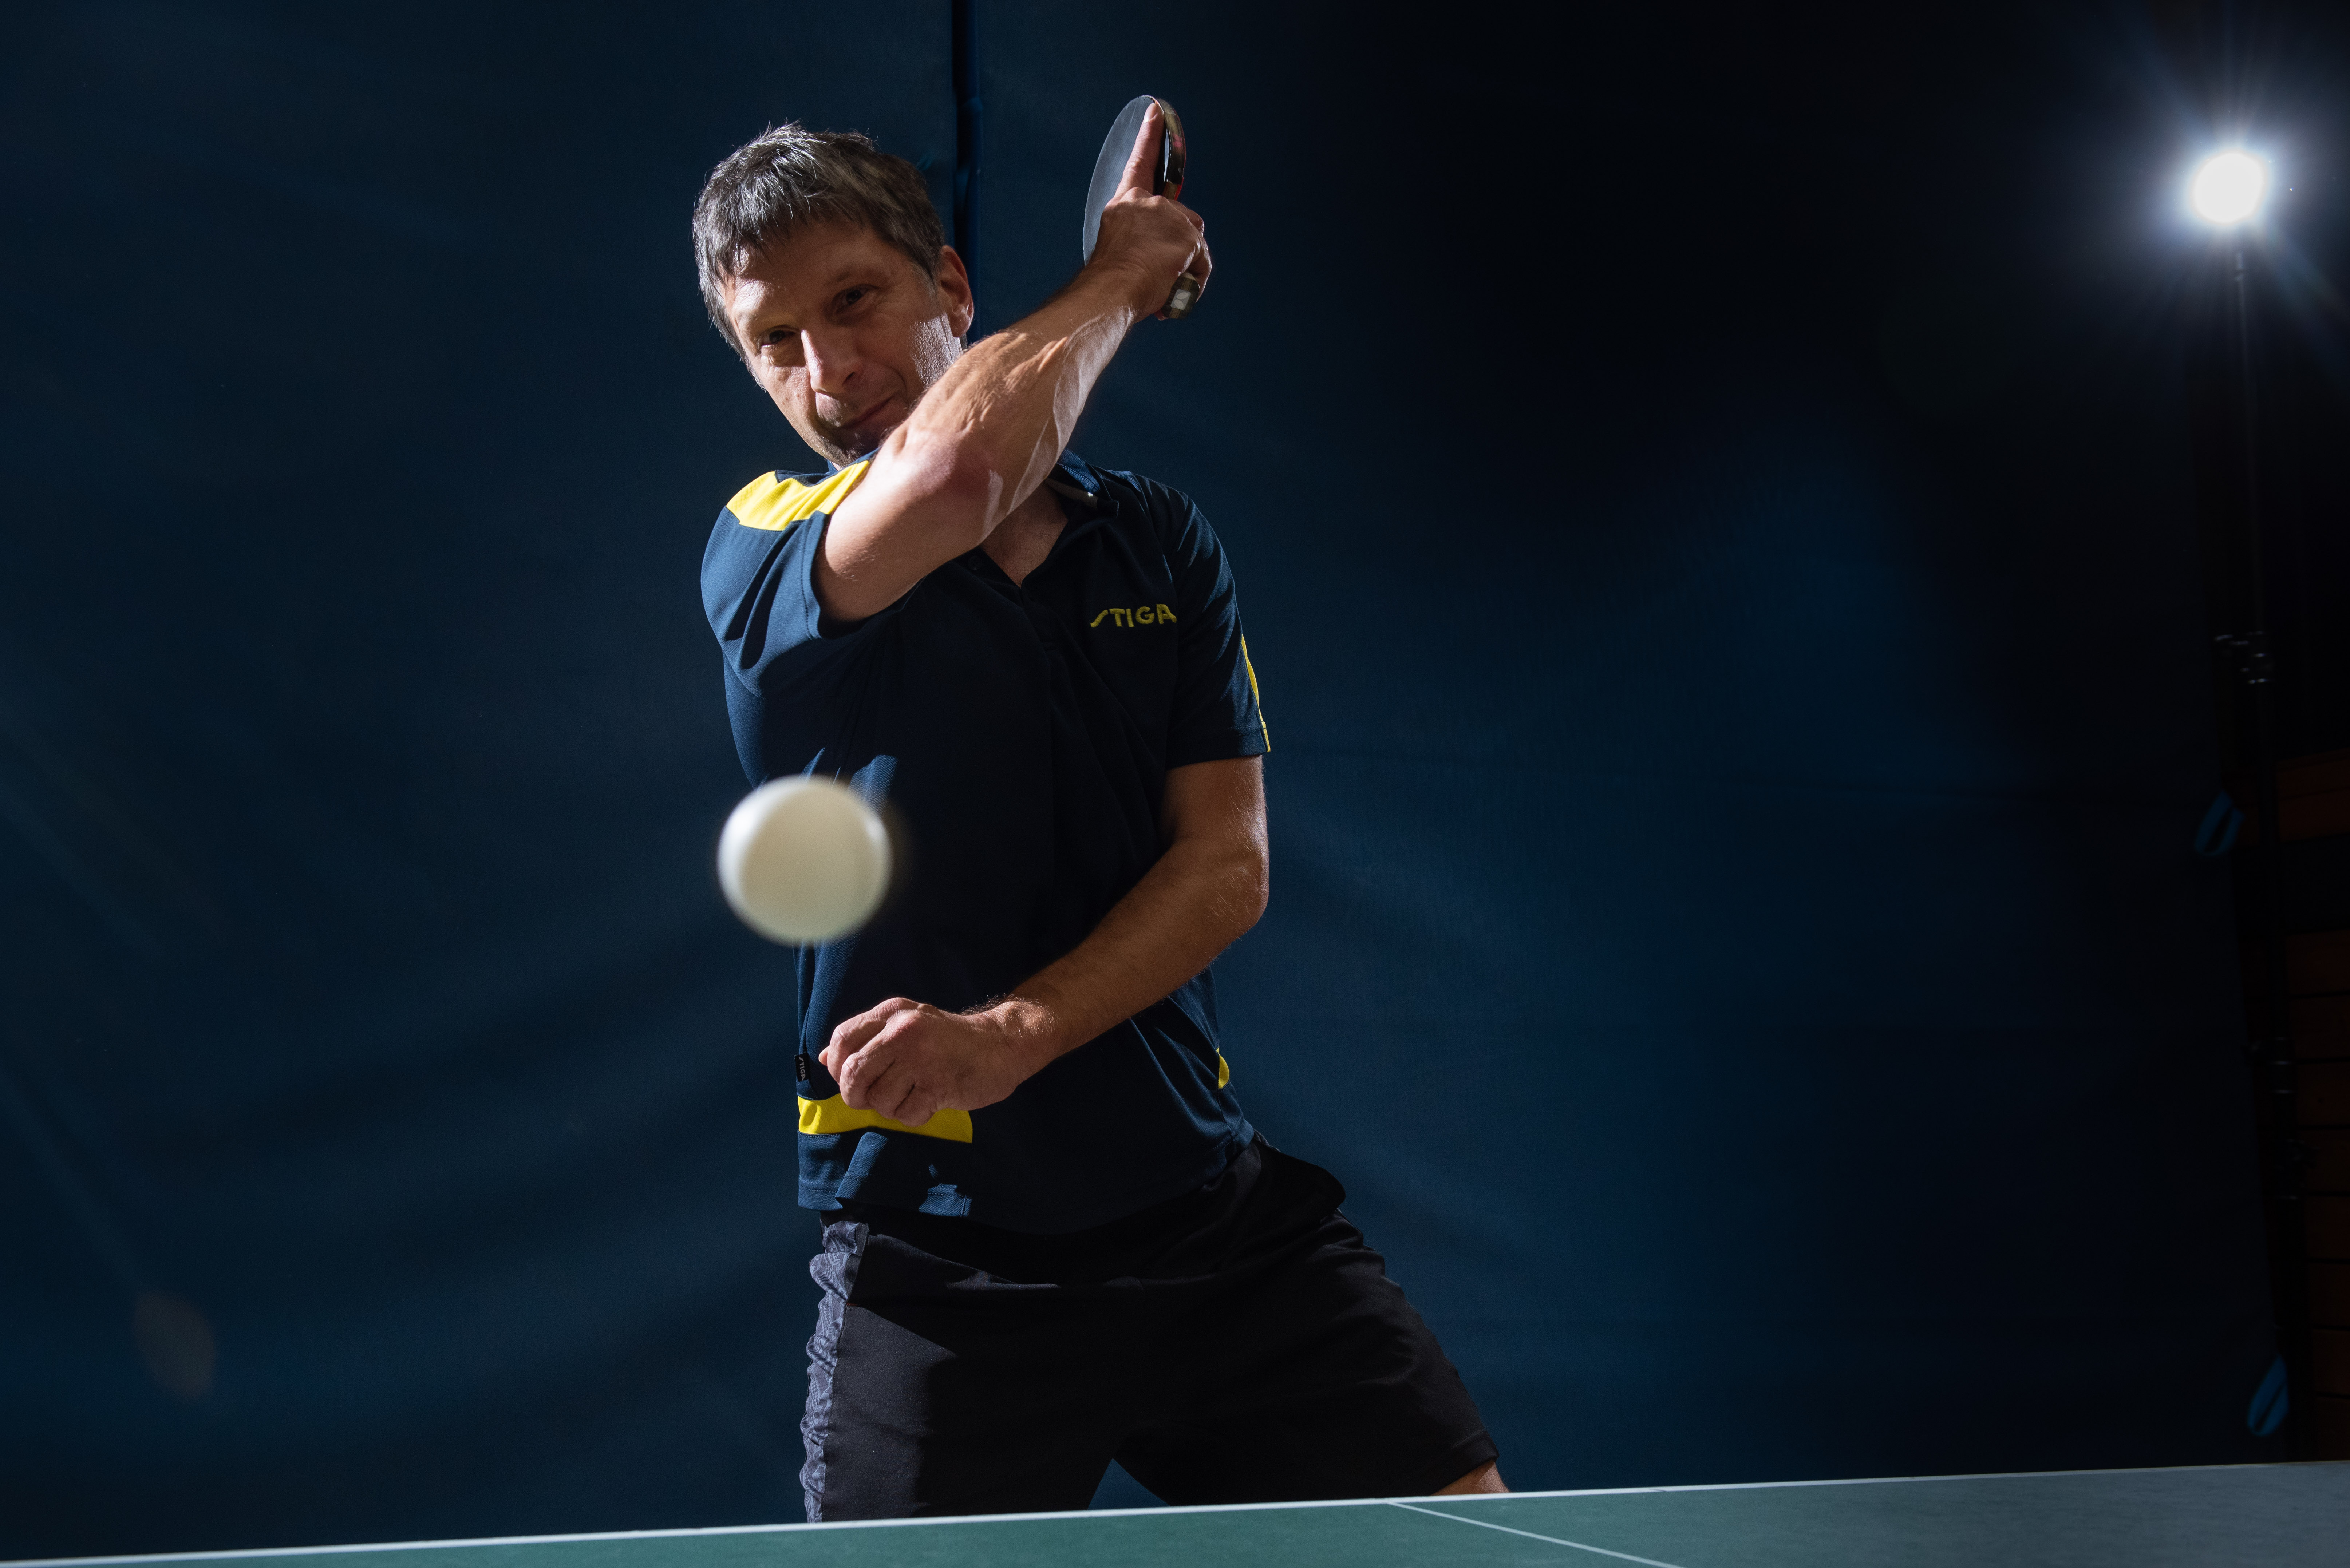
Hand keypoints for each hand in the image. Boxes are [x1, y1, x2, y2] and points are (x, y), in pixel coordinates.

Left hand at [820, 998, 1044, 1127]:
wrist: (1001, 1044)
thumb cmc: (947, 1039)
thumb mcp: (905, 1024)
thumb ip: (866, 1039)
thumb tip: (825, 1058)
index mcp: (892, 1013)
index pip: (842, 1039)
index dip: (838, 1066)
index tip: (851, 1077)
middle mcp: (903, 1031)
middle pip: (853, 1075)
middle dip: (856, 1095)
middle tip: (873, 1097)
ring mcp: (922, 1059)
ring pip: (878, 1100)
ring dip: (890, 1107)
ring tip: (910, 1094)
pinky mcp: (939, 1085)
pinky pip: (905, 1115)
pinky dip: (913, 1116)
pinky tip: (928, 1100)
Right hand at [1087, 101, 1210, 317]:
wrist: (1112, 289)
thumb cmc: (1110, 280)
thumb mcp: (1118, 247)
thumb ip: (1138, 236)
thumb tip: (1160, 253)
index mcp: (1124, 203)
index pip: (1139, 163)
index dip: (1149, 136)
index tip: (1157, 110)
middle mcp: (1146, 202)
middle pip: (1180, 217)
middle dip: (1178, 242)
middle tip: (1161, 269)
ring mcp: (1169, 216)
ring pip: (1194, 239)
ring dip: (1186, 263)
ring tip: (1164, 283)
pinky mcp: (1188, 235)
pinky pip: (1202, 262)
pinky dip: (1194, 279)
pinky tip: (1175, 289)